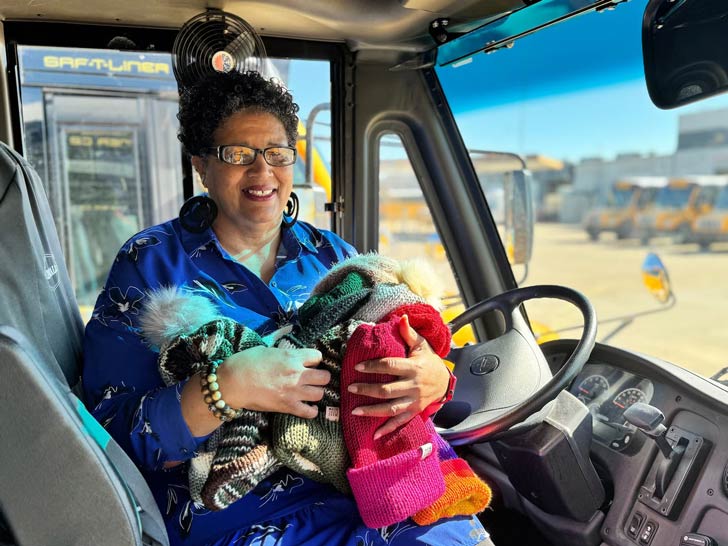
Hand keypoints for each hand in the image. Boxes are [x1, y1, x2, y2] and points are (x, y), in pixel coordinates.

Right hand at [219, 345, 329, 418]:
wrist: (233, 382)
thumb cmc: (246, 362)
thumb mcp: (267, 350)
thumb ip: (284, 354)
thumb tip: (290, 356)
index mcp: (292, 357)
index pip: (318, 356)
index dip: (315, 360)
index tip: (310, 363)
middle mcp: (297, 374)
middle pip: (325, 377)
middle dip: (321, 377)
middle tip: (314, 379)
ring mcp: (294, 391)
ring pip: (320, 394)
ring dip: (316, 393)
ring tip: (310, 392)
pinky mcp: (287, 407)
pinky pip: (310, 412)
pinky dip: (311, 411)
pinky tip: (308, 407)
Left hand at [347, 315, 450, 438]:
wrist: (446, 382)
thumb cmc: (429, 361)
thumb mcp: (422, 346)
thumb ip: (409, 333)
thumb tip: (401, 317)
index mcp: (413, 368)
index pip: (390, 366)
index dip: (373, 367)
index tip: (357, 367)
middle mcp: (413, 386)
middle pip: (387, 390)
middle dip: (367, 390)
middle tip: (350, 388)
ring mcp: (414, 401)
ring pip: (391, 408)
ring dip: (372, 411)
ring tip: (354, 411)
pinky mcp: (414, 411)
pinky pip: (399, 422)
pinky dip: (387, 429)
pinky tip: (374, 435)